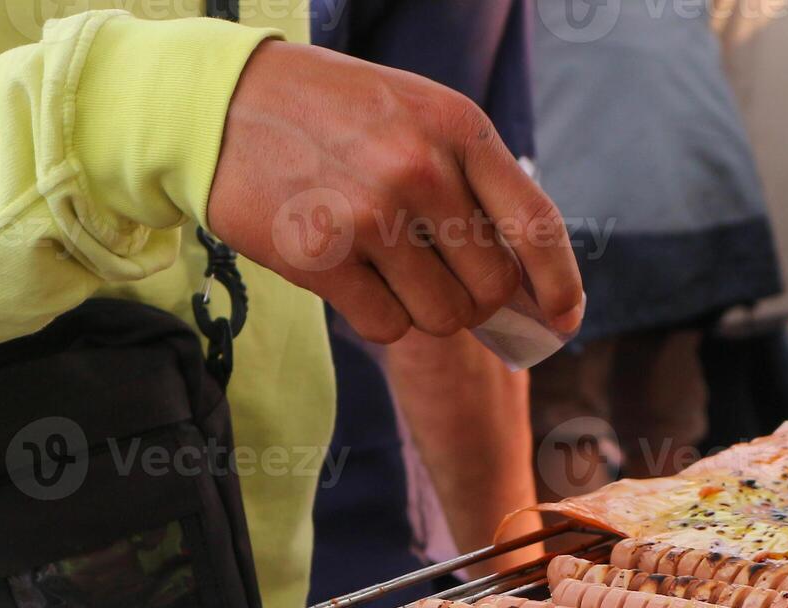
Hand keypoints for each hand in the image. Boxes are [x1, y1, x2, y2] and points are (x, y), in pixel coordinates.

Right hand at [206, 42, 583, 343]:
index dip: (560, 284)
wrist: (223, 101)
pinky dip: (377, 314)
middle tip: (439, 278)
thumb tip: (528, 285)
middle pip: (491, 287)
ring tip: (386, 265)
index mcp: (458, 127)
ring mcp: (369, 214)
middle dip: (475, 299)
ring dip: (423, 309)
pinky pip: (386, 325)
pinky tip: (349, 273)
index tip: (564, 318)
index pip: (536, 225)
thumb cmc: (335, 116)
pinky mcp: (320, 256)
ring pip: (442, 316)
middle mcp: (421, 169)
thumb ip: (472, 182)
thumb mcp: (416, 116)